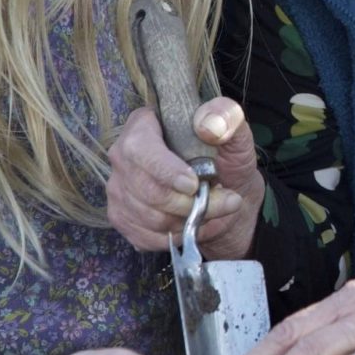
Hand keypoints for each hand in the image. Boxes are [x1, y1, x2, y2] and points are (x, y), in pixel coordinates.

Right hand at [106, 99, 263, 259]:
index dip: (165, 170)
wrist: (226, 194)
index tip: (193, 184)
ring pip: (148, 216)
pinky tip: (193, 224)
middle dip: (189, 203)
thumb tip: (208, 124)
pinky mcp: (120, 216)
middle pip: (146, 189)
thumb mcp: (236, 135)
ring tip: (212, 211)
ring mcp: (118, 187)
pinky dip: (176, 236)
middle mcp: (122, 155)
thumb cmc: (226, 160)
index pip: (139, 147)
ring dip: (188, 221)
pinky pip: (144, 236)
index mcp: (144, 125)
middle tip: (224, 202)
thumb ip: (227, 119)